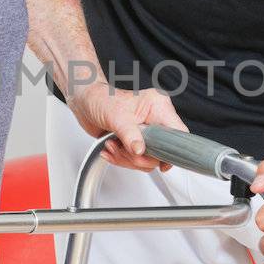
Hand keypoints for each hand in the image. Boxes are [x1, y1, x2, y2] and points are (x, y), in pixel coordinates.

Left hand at [65, 80, 187, 170]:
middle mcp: (155, 119)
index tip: (162, 163)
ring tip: (112, 145)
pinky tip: (111, 149)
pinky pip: (137, 160)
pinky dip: (122, 159)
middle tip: (123, 148)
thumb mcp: (116, 117)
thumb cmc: (100, 99)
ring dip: (127, 158)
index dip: (173, 150)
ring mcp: (146, 132)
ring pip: (148, 159)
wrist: (84, 102)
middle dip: (139, 156)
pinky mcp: (136, 141)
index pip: (178, 132)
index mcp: (158, 106)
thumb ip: (130, 135)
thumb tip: (140, 150)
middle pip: (162, 151)